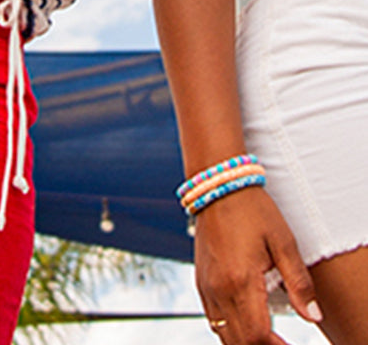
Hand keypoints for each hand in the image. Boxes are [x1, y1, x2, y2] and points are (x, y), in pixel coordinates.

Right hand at [194, 188, 320, 343]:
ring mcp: (206, 285)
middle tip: (282, 343)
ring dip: (245, 341)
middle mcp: (218, 287)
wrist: (217, 184)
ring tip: (268, 336)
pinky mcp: (200, 280)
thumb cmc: (252, 209)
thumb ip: (299, 283)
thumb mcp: (283, 242)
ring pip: (223, 334)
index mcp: (240, 279)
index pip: (257, 335)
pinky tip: (247, 321)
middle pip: (240, 342)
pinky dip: (230, 330)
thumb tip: (312, 316)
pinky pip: (213, 319)